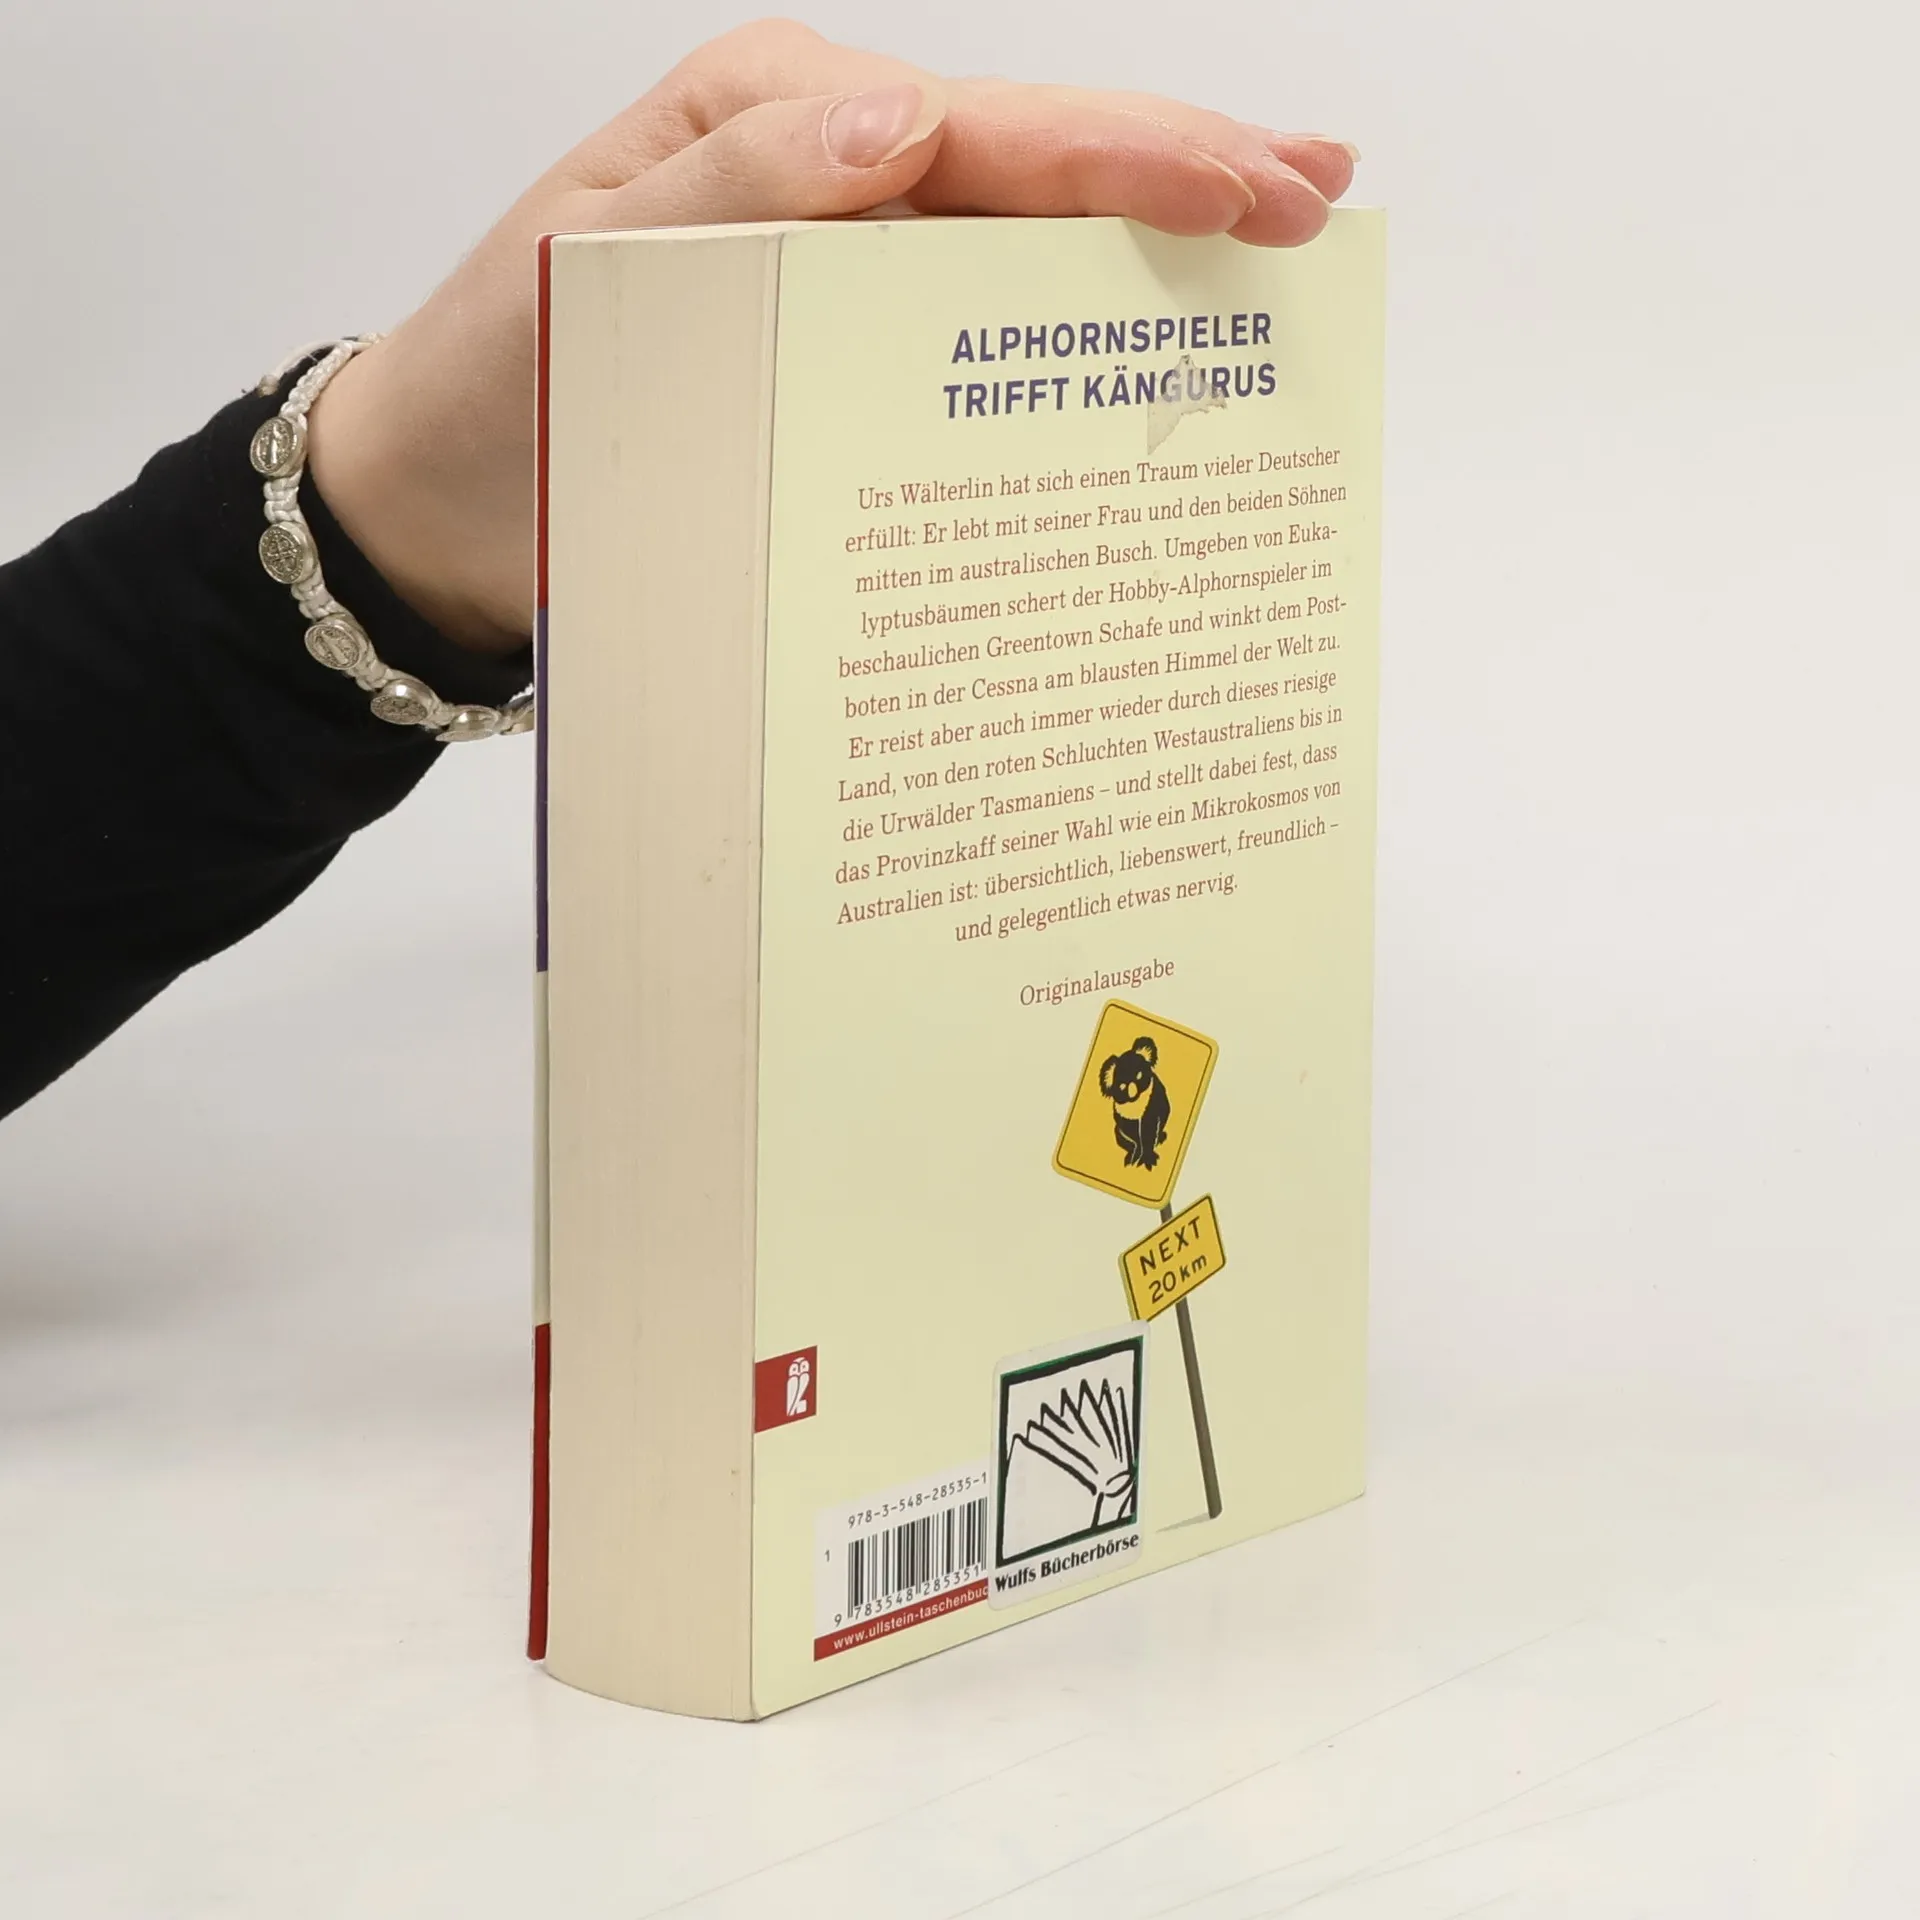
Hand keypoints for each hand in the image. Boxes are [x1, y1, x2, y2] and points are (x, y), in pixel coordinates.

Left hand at [307, 19, 1357, 654]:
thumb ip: (734, 189)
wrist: (437, 512)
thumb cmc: (493, 388)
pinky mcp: (841, 353)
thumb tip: (898, 128)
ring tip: (1270, 255)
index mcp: (773, 123)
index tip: (1251, 182)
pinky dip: (1062, 341)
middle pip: (1033, 167)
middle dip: (1180, 176)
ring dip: (1145, 251)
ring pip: (1021, 246)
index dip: (1130, 149)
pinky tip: (1140, 350)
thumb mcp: (581, 272)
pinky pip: (970, 335)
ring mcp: (841, 268)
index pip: (984, 125)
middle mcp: (823, 179)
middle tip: (1316, 199)